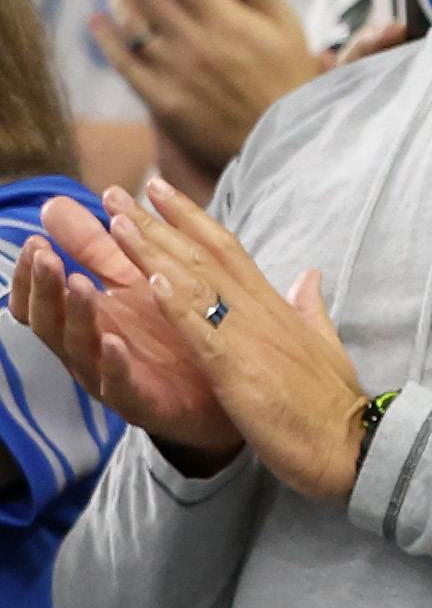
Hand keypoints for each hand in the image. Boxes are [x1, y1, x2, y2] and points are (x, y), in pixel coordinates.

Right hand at [13, 190, 239, 468]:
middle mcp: (91, 349)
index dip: (32, 275)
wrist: (222, 391)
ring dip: (77, 314)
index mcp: (88, 319)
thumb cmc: (170, 332)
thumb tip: (54, 205)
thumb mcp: (133, 282)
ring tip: (77, 283)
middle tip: (44, 255)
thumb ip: (97, 248)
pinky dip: (113, 364)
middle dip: (46, 287)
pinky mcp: (143, 402)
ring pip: (80, 349)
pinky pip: (121, 386)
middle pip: (52, 321)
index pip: (42, 300)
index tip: (35, 241)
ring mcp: (113, 378)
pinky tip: (113, 340)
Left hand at [94, 0, 319, 174]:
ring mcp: (173, 71)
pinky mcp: (161, 100)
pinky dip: (108, 37)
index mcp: (227, 19)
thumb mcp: (287, 26)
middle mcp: (194, 41)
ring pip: (132, 22)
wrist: (282, 144)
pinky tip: (99, 19)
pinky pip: (125, 63)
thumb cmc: (292, 82)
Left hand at [122, 178, 366, 499]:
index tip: (159, 191)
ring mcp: (250, 338)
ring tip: (119, 222)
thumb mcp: (325, 347)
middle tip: (120, 191)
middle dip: (159, 222)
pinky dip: (177, 303)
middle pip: (205, 255)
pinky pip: (203, 331)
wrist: (354, 444)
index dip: (191, 218)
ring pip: (198, 283)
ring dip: (156, 251)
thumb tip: (309, 276)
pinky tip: (151, 281)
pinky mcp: (240, 371)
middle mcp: (262, 311)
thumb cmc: (333, 403)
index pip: (228, 250)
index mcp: (276, 307)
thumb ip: (311, 309)